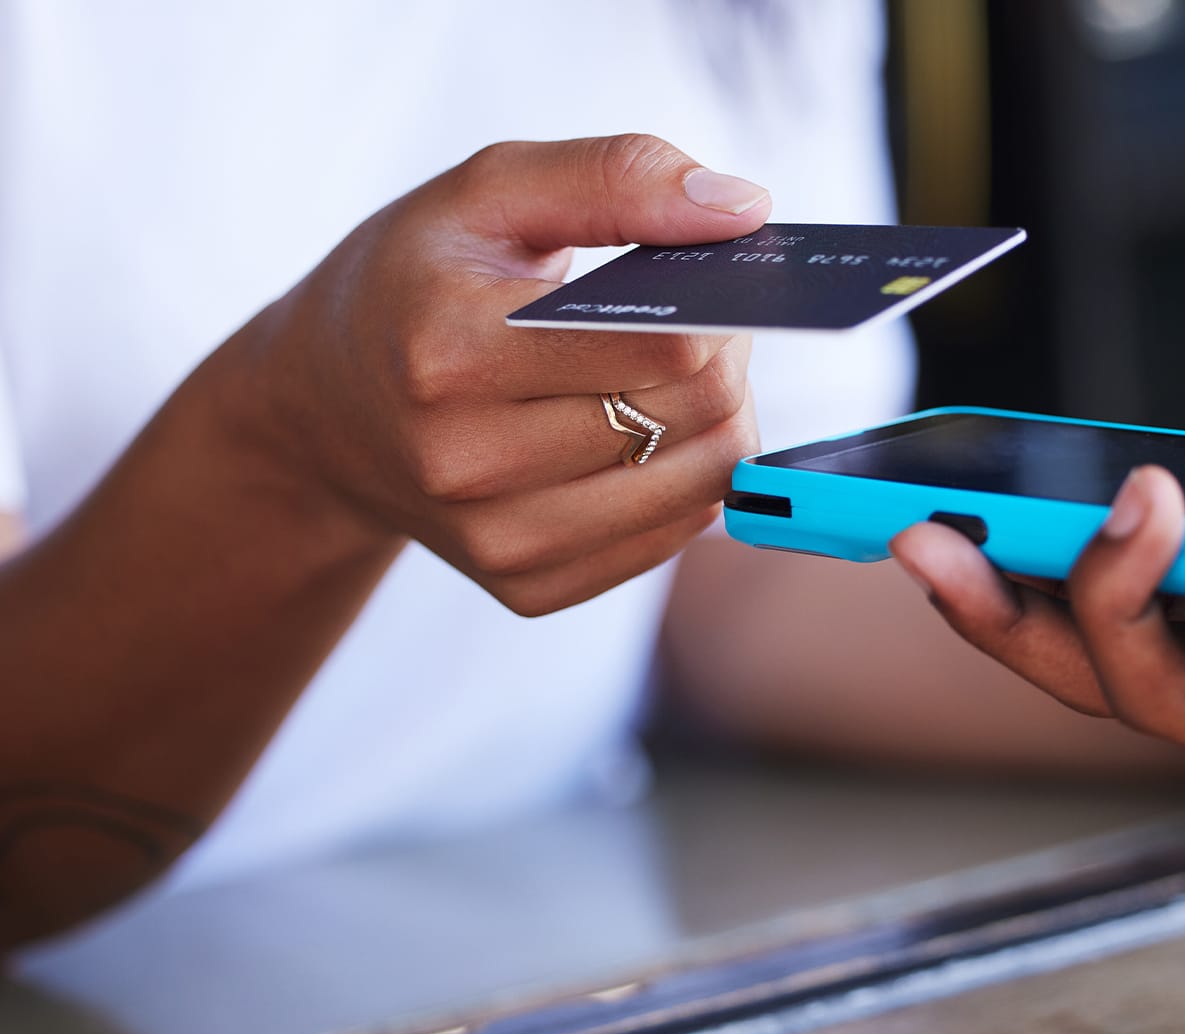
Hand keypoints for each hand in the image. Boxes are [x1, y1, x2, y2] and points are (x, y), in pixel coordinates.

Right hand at [206, 134, 771, 613]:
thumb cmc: (414, 284)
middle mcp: (465, 461)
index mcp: (450, 350)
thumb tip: (744, 208)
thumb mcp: (488, 194)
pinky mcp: (527, 588)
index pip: (666, 346)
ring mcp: (496, 539)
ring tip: (669, 378)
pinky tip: (641, 438)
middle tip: (693, 325)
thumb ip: (616, 176)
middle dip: (723, 358)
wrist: (321, 413)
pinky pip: (675, 537)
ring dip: (718, 422)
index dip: (717, 306)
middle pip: (693, 414)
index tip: (703, 281)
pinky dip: (685, 480)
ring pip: (702, 484)